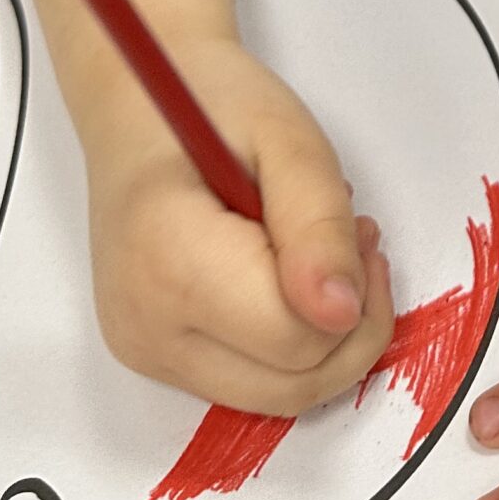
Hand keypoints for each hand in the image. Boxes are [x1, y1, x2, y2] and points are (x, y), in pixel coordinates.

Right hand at [83, 39, 394, 411]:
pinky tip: (289, 278)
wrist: (137, 104)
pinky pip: (247, 379)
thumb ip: (320, 226)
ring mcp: (144, 349)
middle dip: (349, 327)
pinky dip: (286, 343)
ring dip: (323, 339)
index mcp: (169, 260)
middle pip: (288, 387)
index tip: (362, 233)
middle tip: (359, 245)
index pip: (294, 338)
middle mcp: (145, 325)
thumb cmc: (209, 104)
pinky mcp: (153, 357)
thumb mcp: (288, 139)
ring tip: (327, 256)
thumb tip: (341, 312)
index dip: (353, 297)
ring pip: (273, 395)